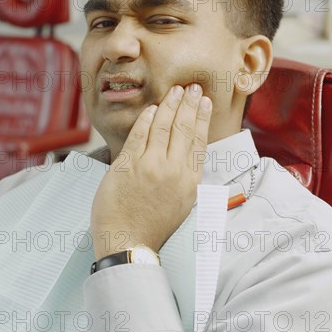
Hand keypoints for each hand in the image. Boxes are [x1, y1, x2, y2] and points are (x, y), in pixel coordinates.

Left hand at [91, 83, 211, 259]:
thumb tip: (186, 154)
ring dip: (169, 105)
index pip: (199, 141)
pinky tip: (150, 109)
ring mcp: (150, 167)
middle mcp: (173, 171)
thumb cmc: (153, 227)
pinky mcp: (128, 166)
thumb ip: (185, 178)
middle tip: (191, 88)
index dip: (201, 118)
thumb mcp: (181, 204)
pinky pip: (139, 135)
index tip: (204, 102)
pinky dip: (145, 119)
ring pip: (162, 126)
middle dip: (188, 104)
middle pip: (183, 128)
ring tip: (174, 91)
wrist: (128, 243)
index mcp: (190, 181)